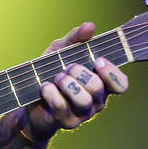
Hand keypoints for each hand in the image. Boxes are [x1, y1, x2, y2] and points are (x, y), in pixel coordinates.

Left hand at [19, 22, 128, 141]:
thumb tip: (90, 26)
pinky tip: (44, 87)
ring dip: (66, 84)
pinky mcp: (66, 122)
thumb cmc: (49, 74)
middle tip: (66, 68)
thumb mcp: (60, 52)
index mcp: (101, 84)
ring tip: (56, 78)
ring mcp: (82, 114)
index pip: (121, 84)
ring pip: (83, 99)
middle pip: (98, 87)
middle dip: (79, 72)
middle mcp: (95, 101)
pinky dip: (51, 92)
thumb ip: (75, 39)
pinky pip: (62, 106)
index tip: (98, 60)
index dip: (112, 72)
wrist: (26, 100)